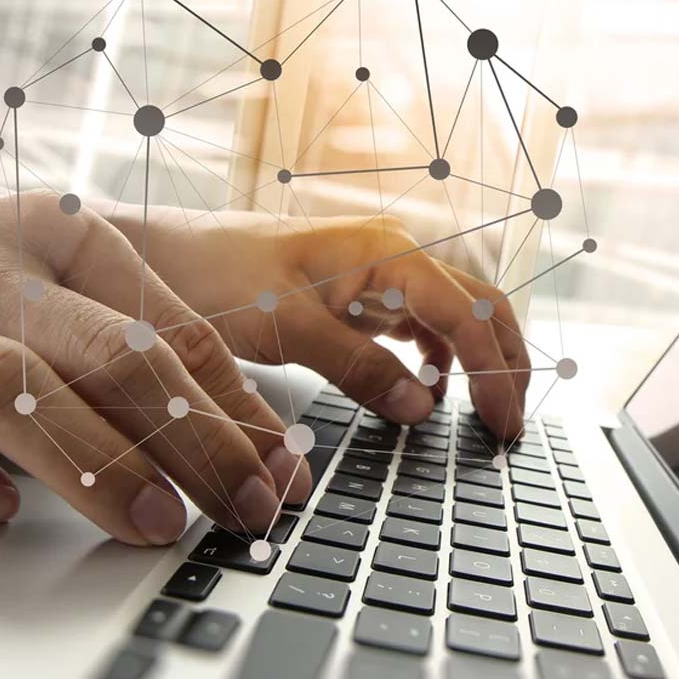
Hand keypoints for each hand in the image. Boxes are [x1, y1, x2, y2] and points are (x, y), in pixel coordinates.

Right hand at [0, 191, 310, 542]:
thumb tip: (250, 433)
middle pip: (106, 352)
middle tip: (242, 510)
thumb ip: (141, 344)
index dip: (234, 406)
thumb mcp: (57, 280)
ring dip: (91, 461)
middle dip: (190, 438)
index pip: (167, 326)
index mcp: (56, 235)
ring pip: (4, 384)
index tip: (280, 473)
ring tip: (154, 523)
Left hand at [110, 209, 530, 438]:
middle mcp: (395, 256)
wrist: (165, 254)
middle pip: (481, 308)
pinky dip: (441, 359)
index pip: (468, 316)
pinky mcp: (362, 295)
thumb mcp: (286, 327)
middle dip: (507, 364)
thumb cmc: (216, 275)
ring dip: (481, 362)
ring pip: (457, 317)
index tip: (503, 426)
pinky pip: (421, 325)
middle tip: (512, 427)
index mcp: (388, 252)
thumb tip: (423, 408)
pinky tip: (432, 390)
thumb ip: (358, 367)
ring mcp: (381, 274)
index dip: (495, 374)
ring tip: (488, 415)